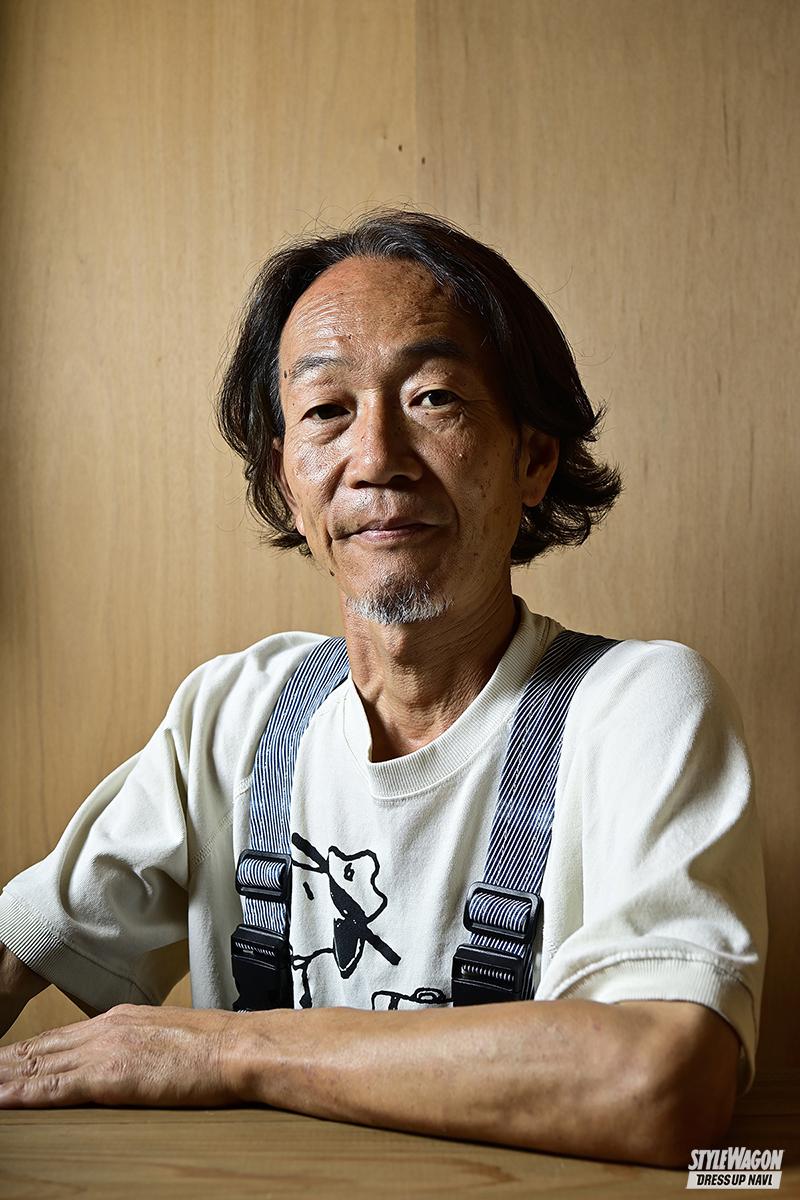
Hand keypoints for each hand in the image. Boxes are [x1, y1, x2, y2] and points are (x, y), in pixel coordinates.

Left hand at [0, 1004, 240, 1107]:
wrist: (239, 1046)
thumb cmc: (218, 1047)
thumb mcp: (171, 1037)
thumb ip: (143, 1044)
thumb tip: (132, 1060)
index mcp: (121, 1020)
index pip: (60, 1039)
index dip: (25, 1053)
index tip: (3, 1061)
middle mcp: (107, 1028)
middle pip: (41, 1049)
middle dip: (6, 1062)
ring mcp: (107, 1049)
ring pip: (39, 1064)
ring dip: (5, 1076)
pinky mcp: (112, 1075)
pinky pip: (56, 1087)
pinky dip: (24, 1094)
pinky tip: (2, 1099)